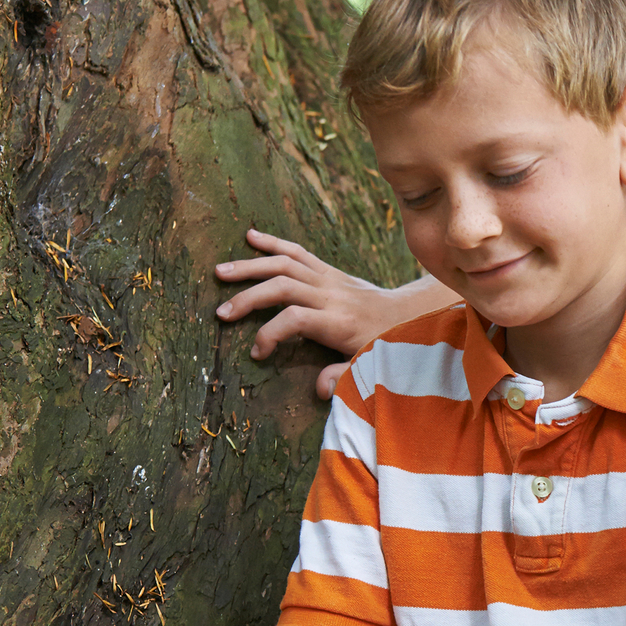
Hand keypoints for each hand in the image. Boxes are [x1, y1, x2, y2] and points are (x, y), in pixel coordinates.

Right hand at [214, 228, 436, 400]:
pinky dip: (274, 242)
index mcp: (338, 322)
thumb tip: (318, 390)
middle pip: (284, 286)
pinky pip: (299, 252)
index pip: (296, 319)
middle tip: (221, 313)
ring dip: (251, 266)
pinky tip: (250, 236)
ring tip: (220, 272)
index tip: (256, 353)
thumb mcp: (368, 367)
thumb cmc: (382, 345)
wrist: (405, 316)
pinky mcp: (328, 269)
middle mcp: (331, 295)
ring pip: (286, 264)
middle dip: (249, 298)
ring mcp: (329, 278)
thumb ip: (343, 378)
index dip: (270, 334)